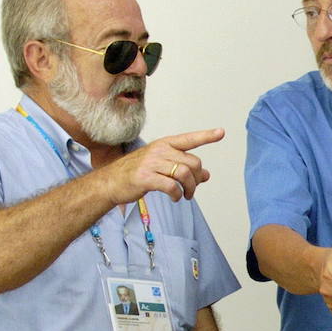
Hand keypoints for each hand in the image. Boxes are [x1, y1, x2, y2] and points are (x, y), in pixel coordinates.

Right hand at [101, 128, 222, 203]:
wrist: (110, 182)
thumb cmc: (138, 173)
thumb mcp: (162, 167)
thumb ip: (184, 169)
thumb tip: (206, 175)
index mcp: (164, 144)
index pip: (189, 139)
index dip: (206, 136)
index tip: (221, 132)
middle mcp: (159, 150)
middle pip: (192, 163)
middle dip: (197, 179)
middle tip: (192, 189)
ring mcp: (151, 163)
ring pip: (184, 174)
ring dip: (190, 189)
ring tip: (185, 195)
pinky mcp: (145, 177)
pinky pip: (171, 186)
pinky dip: (177, 195)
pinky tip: (175, 198)